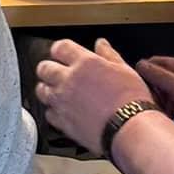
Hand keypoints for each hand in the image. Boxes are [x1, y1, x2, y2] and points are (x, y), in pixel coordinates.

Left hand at [34, 39, 153, 151]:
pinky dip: (54, 112)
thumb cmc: (132, 101)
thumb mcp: (125, 70)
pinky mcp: (62, 121)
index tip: (64, 55)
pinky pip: (49, 114)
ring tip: (60, 93)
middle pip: (44, 68)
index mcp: (84, 63)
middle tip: (59, 74)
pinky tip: (66, 112)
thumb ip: (109, 55)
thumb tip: (101, 44)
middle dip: (49, 69)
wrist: (131, 129)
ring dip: (48, 90)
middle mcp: (69, 80)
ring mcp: (63, 101)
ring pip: (41, 91)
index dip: (61, 50)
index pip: (59, 47)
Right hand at [138, 55, 173, 115]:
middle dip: (157, 91)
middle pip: (162, 77)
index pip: (151, 62)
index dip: (143, 76)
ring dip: (168, 101)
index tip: (140, 90)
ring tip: (172, 114)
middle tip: (157, 106)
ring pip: (172, 89)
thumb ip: (157, 74)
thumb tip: (140, 65)